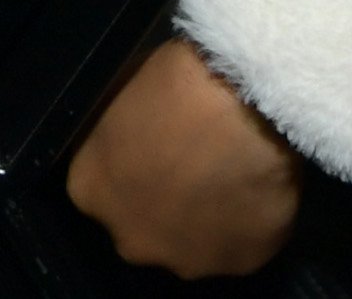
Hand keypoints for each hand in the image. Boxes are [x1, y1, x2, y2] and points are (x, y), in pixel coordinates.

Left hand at [65, 38, 302, 280]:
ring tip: (233, 177)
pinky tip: (260, 189)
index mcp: (91, 190)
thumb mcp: (124, 90)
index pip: (101, 185)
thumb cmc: (178, 84)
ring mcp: (186, 260)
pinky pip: (242, 247)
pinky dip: (249, 226)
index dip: (130, 166)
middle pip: (142, 225)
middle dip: (163, 202)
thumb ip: (121, 131)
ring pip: (192, 244)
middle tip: (194, 165)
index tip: (155, 147)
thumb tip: (130, 134)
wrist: (250, 110)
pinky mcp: (239, 265)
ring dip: (206, 220)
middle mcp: (130, 239)